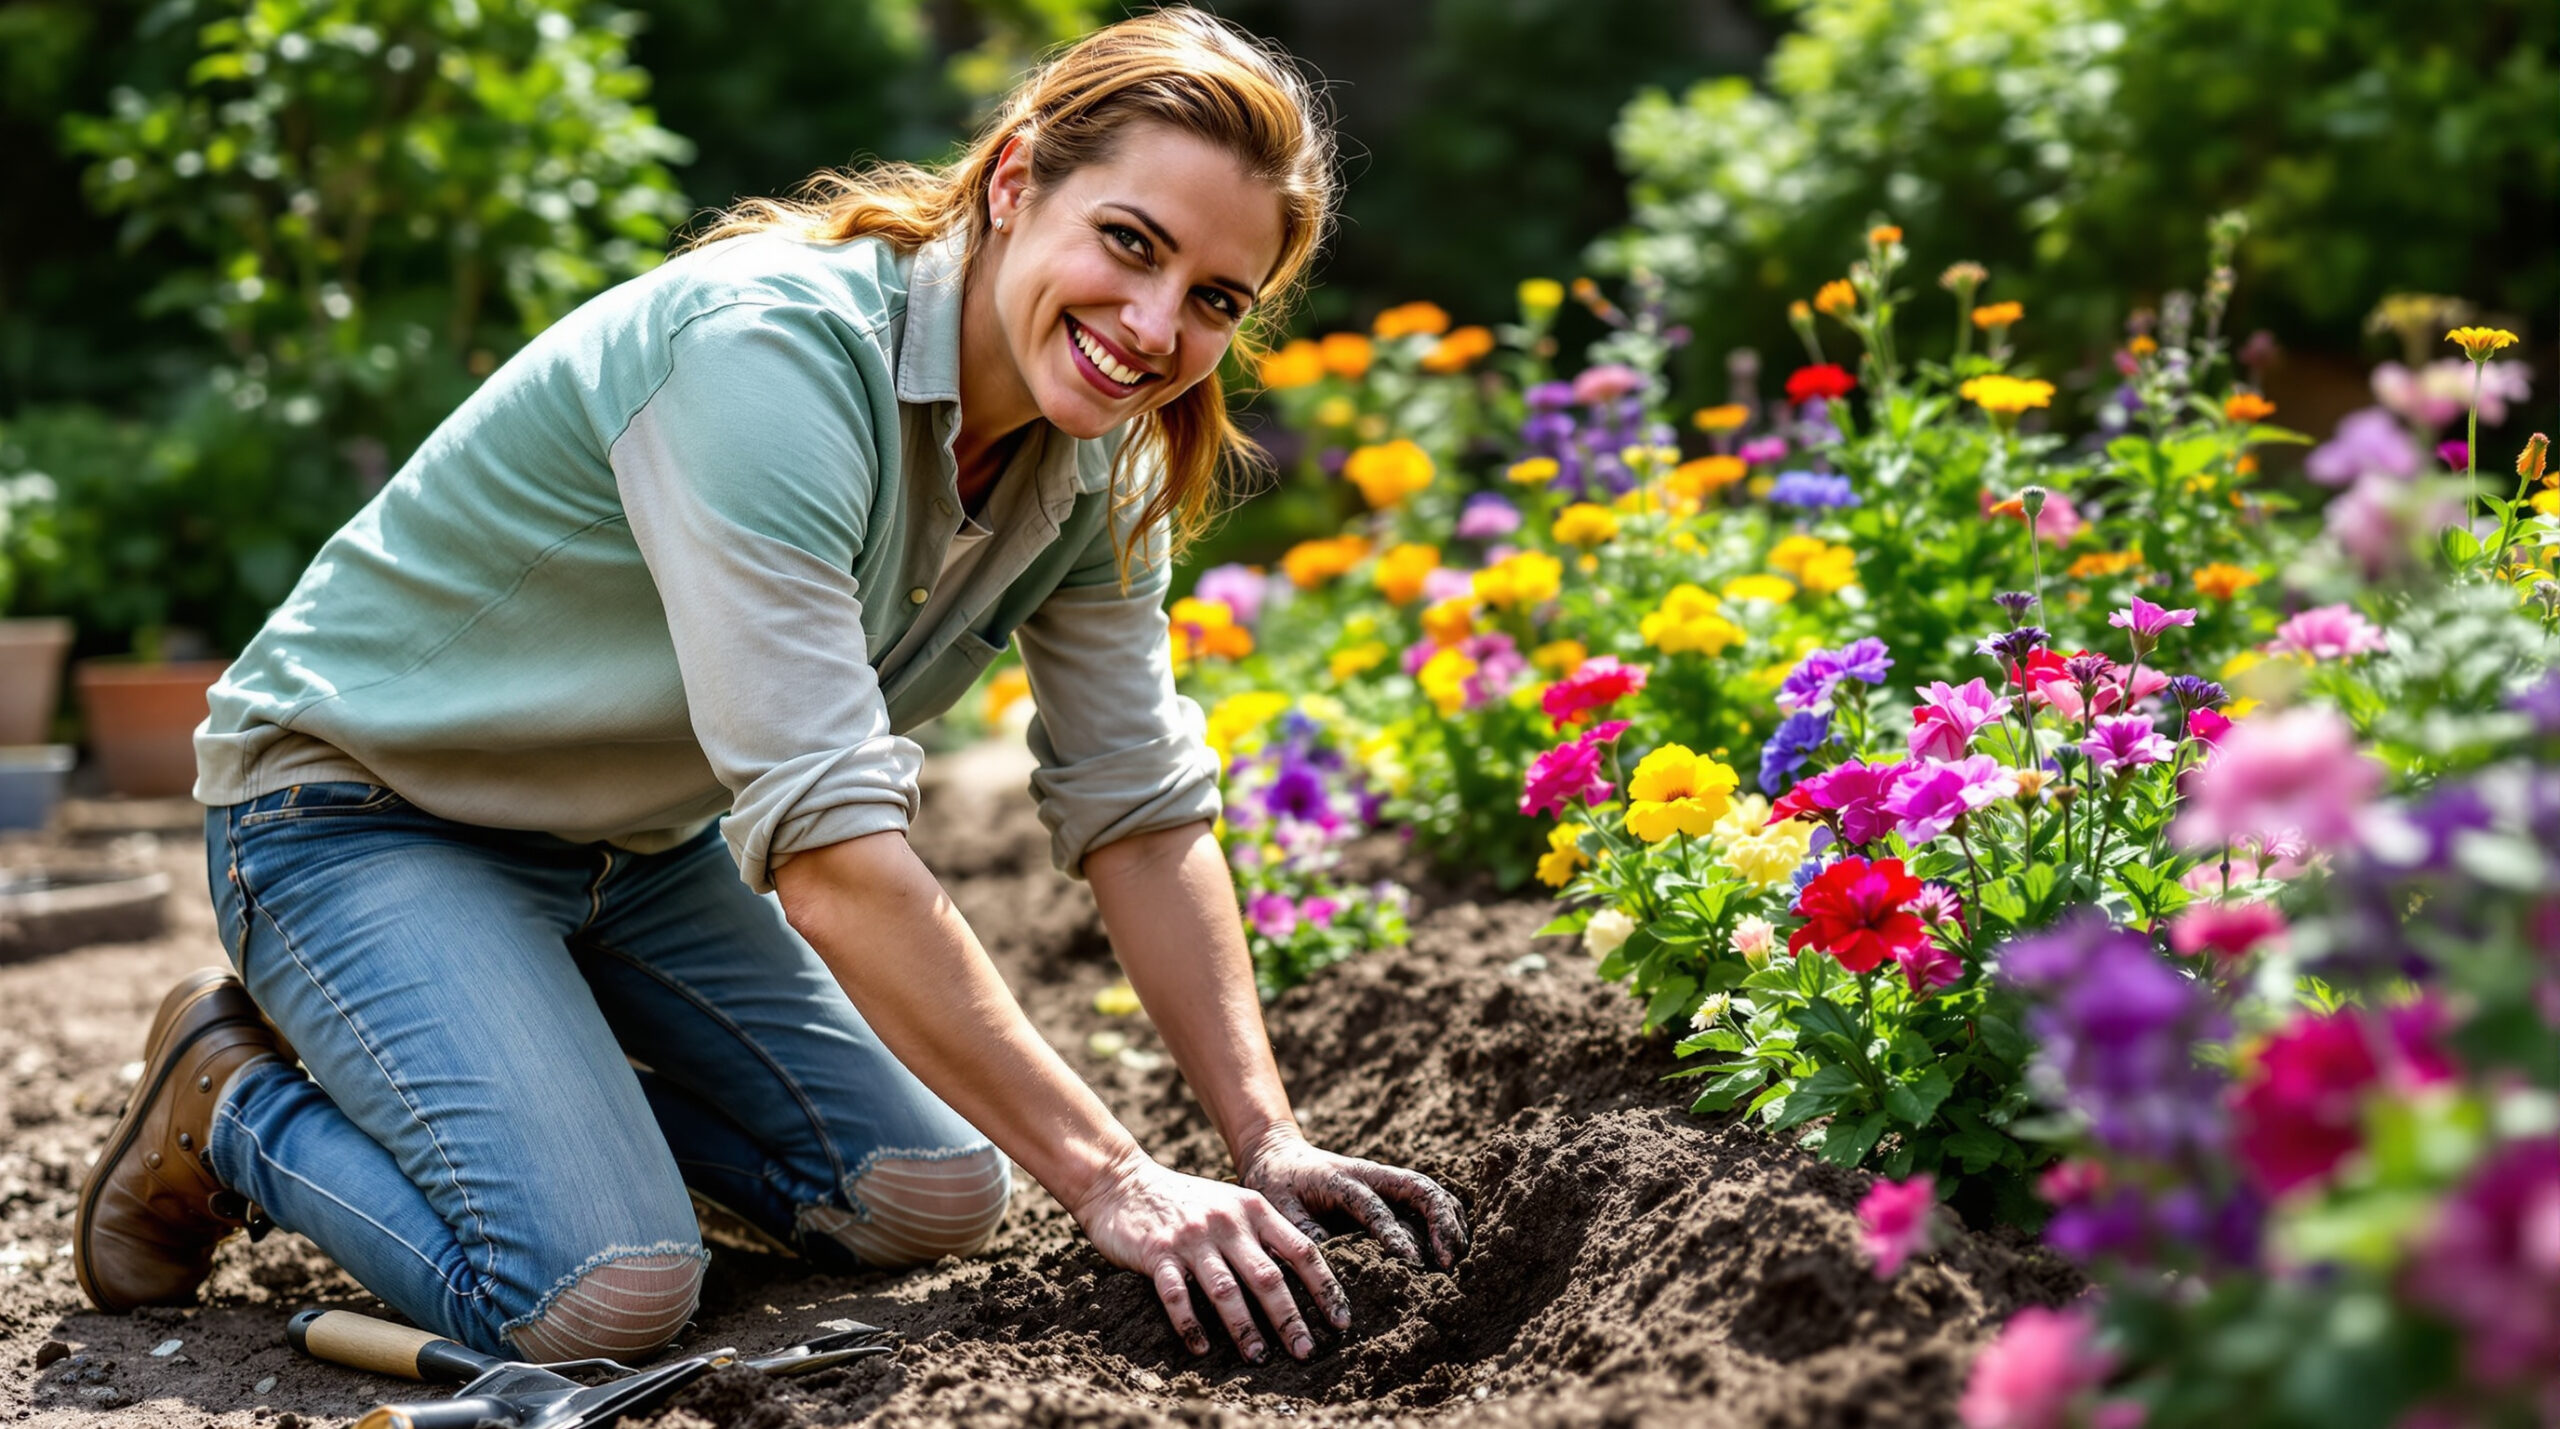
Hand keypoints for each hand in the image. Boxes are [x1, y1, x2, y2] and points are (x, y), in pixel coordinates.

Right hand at [1071, 1148, 1349, 1361]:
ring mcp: (1192, 1238)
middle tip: (1305, 1351)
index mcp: (1253, 1209)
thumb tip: (1303, 1277)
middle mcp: (1227, 1222)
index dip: (1324, 1287)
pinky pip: (1177, 1297)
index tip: (1339, 1321)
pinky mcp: (1157, 1253)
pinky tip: (1201, 1348)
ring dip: (1245, 1328)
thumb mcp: (1232, 1204)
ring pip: (1226, 1290)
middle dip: (1290, 1318)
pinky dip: (1191, 1325)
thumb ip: (1264, 1232)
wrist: (1123, 1183)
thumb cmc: (1185, 1201)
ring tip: (1259, 1356)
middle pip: (1268, 1277)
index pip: (1301, 1251)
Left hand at [1237, 1127, 1468, 1270]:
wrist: (1279, 1155)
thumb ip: (1301, 1230)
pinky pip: (1429, 1196)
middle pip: (1418, 1188)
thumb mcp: (1277, 1207)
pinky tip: (1456, 1243)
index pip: (1374, 1207)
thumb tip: (1327, 1267)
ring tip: (1456, 1257)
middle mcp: (1371, 1174)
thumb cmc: (1276, 1184)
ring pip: (1431, 1190)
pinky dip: (1448, 1216)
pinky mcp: (1392, 1187)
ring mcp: (1385, 1178)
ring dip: (1450, 1220)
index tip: (1410, 1263)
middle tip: (1447, 1260)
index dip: (1394, 1234)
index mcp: (1341, 1179)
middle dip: (1439, 1222)